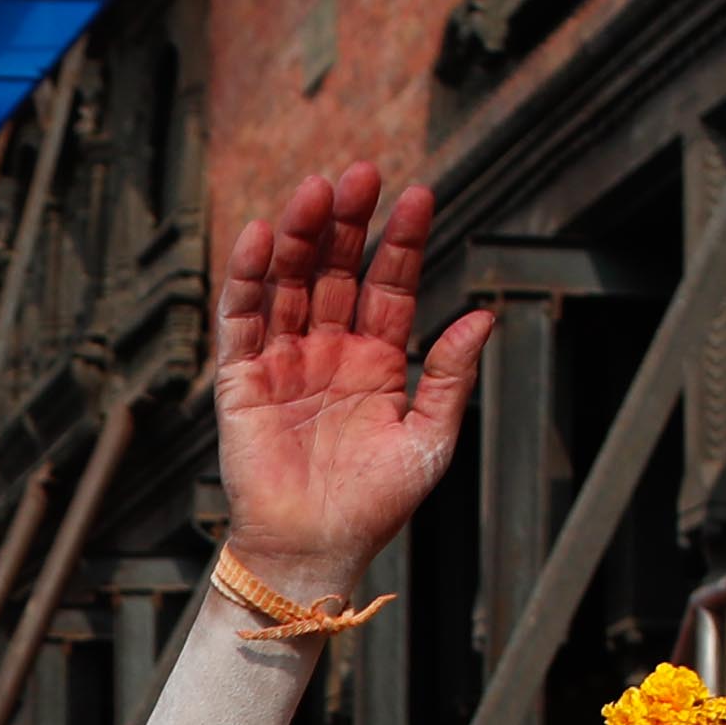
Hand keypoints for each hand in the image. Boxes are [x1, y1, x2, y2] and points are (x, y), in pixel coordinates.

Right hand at [211, 163, 492, 597]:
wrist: (316, 551)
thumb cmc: (375, 505)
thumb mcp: (428, 439)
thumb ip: (450, 376)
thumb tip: (483, 315)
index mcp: (377, 359)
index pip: (390, 285)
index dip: (402, 241)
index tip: (419, 196)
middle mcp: (329, 350)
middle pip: (338, 271)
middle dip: (349, 223)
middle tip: (362, 173)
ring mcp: (284, 361)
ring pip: (292, 284)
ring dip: (303, 236)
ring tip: (316, 191)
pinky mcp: (242, 381)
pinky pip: (242, 321)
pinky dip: (248, 278)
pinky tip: (262, 236)